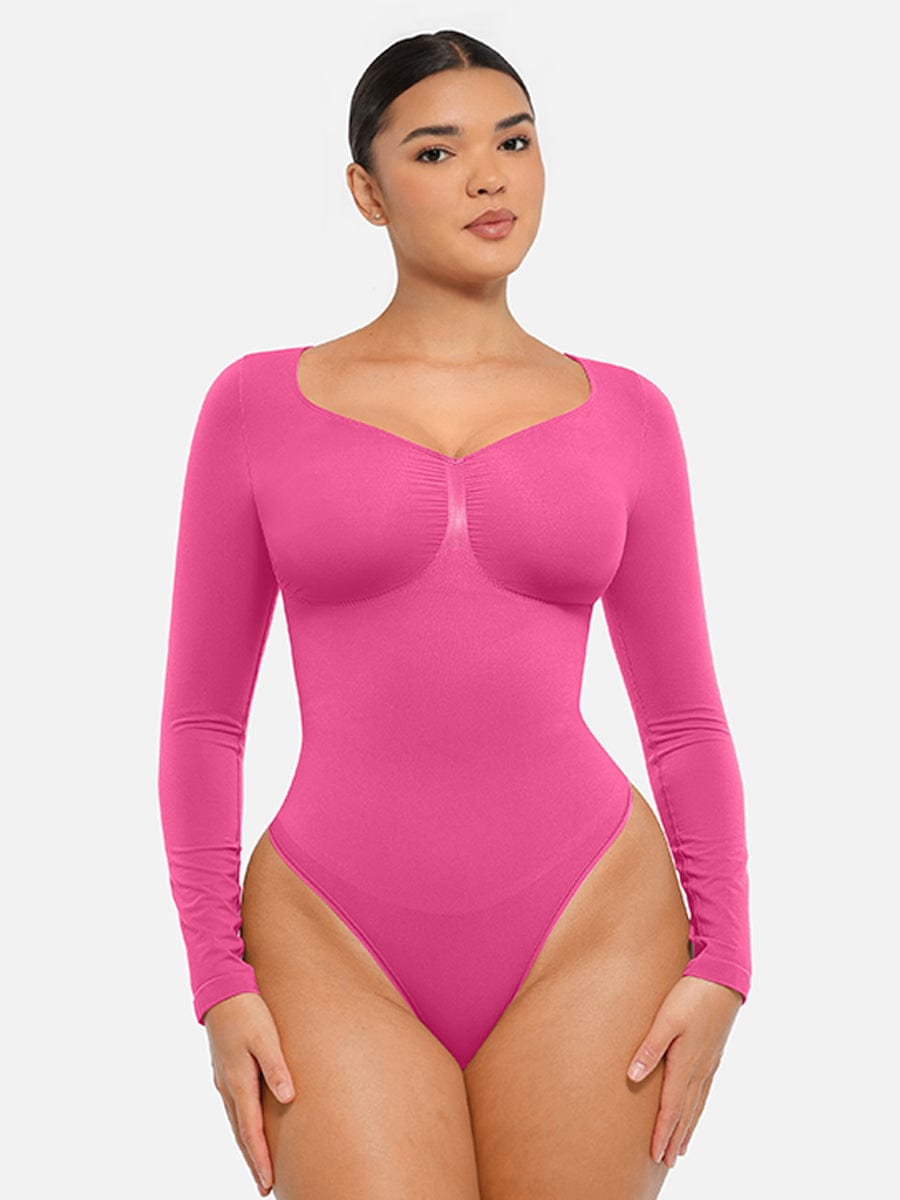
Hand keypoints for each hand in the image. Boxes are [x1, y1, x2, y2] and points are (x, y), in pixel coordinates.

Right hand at [203, 992, 296, 1195]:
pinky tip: (248, 1128)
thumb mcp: (266, 1037)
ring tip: (258, 1165)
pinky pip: (234, 1107)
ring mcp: (224, 1079)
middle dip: (253, 1161)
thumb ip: (277, 1068)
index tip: (268, 1184)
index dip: (260, 1159)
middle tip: (264, 1186)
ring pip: (236, 1122)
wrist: (221, 989)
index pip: (251, 1131)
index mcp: (239, 1081)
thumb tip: (288, 1098)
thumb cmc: (247, 1011)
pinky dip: (242, 1126)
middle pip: (241, 1133)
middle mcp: (228, 1086)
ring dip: (247, 1145)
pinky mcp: (225, 1070)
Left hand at [625, 975, 741, 1167]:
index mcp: (685, 1063)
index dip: (662, 1131)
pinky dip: (698, 1110)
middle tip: (665, 1162)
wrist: (723, 980)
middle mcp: (699, 1069)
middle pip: (685, 1112)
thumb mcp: (666, 1020)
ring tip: (679, 1148)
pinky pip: (704, 1092)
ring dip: (687, 1128)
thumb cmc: (691, 996)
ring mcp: (709, 1064)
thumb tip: (632, 1078)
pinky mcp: (713, 1055)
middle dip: (674, 1138)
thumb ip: (649, 1049)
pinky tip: (696, 1112)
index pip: (671, 1107)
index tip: (654, 1154)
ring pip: (696, 1105)